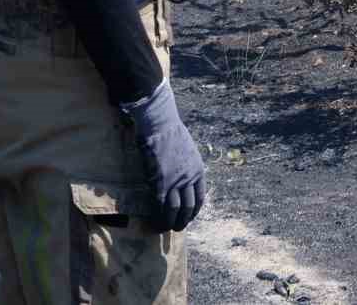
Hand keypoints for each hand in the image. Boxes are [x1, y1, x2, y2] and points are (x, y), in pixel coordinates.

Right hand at [120, 80, 206, 231]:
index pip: (200, 197)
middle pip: (190, 207)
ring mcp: (176, 182)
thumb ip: (186, 166)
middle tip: (178, 228)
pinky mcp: (160, 183)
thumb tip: (181, 175)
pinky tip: (156, 223)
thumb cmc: (171, 134)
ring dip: (171, 223)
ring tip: (166, 230)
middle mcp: (190, 179)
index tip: (189, 216)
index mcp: (198, 170)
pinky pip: (161, 206)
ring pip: (176, 210)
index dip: (194, 210)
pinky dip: (159, 217)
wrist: (160, 125)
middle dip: (184, 220)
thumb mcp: (187, 151)